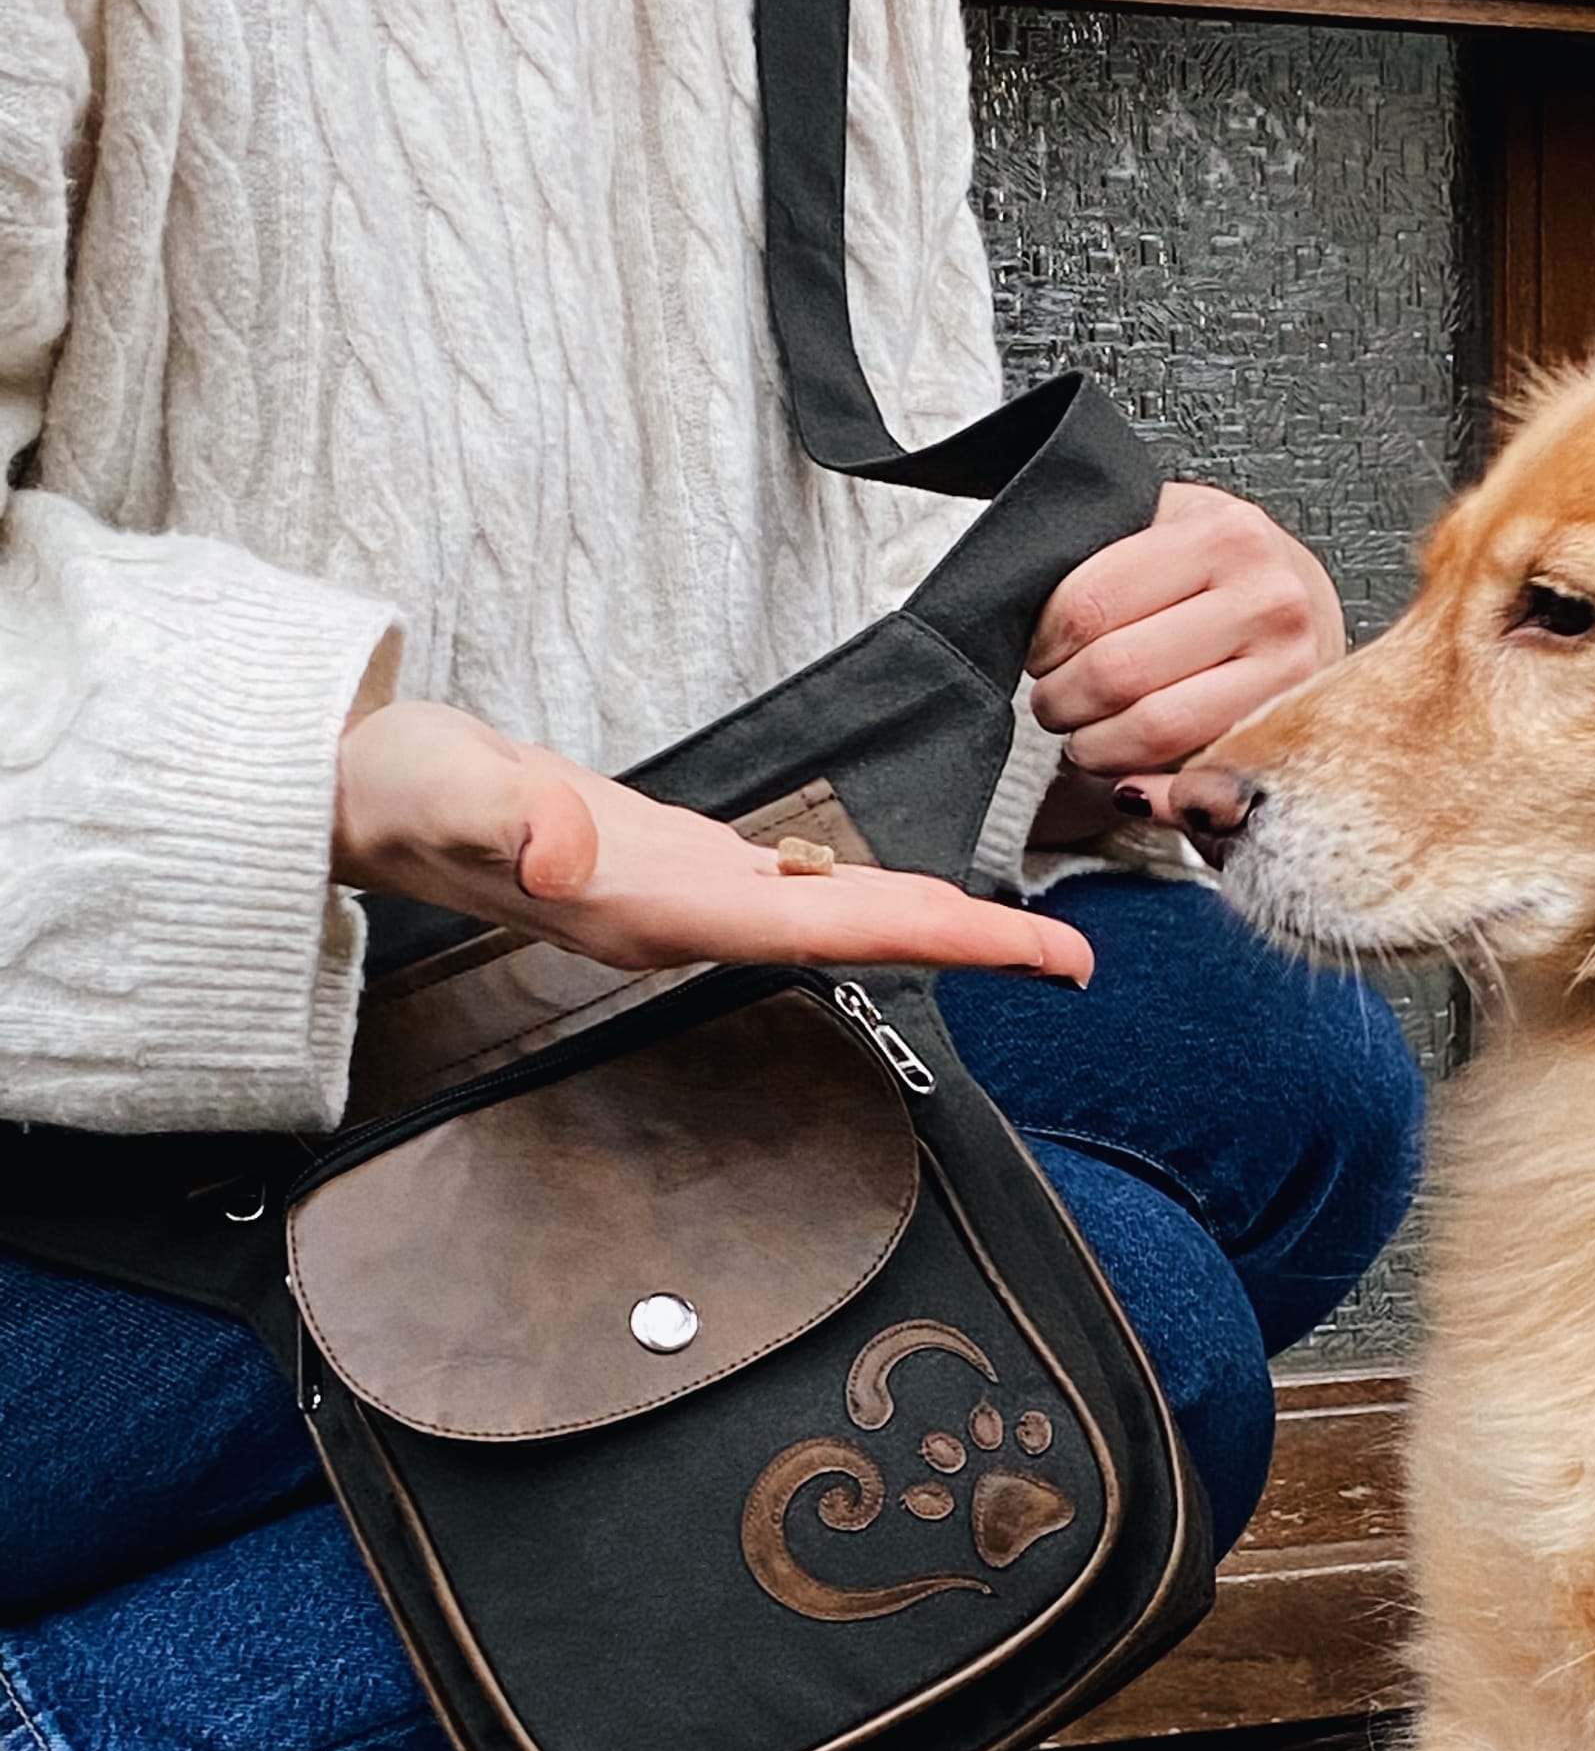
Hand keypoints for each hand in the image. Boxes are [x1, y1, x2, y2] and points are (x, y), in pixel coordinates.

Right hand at [330, 701, 1092, 981]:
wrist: (362, 802)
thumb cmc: (403, 792)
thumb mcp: (447, 790)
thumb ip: (505, 817)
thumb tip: (568, 844)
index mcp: (659, 908)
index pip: (828, 928)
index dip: (937, 939)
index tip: (1033, 956)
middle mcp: (689, 920)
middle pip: (856, 938)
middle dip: (968, 949)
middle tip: (1076, 961)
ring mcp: (687, 902)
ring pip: (838, 920)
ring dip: (931, 929)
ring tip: (1025, 938)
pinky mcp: (680, 871)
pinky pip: (804, 894)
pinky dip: (872, 897)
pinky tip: (911, 897)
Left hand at [1028, 483, 1342, 828]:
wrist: (1306, 609)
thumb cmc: (1222, 572)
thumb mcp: (1170, 530)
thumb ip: (1106, 552)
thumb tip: (1020, 602)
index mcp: (1226, 535)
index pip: (1090, 603)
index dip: (1043, 641)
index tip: (1038, 652)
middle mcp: (1268, 601)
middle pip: (1117, 671)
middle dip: (1062, 698)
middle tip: (1053, 700)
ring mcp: (1287, 673)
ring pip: (1153, 728)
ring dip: (1095, 746)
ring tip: (1084, 734)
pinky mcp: (1287, 737)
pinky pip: (1193, 781)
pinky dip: (1145, 789)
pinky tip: (1126, 777)